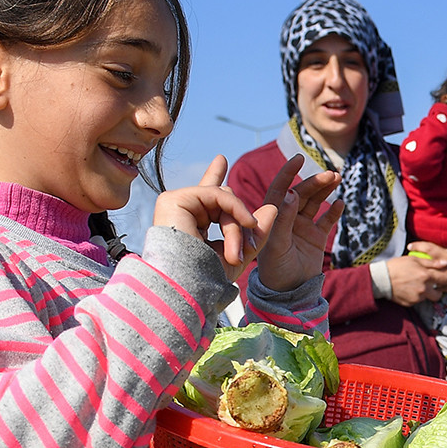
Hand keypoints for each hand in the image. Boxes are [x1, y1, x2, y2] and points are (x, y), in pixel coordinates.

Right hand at [152, 157, 275, 278]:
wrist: (189, 288)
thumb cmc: (210, 279)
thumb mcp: (240, 254)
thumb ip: (256, 232)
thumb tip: (273, 207)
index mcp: (193, 224)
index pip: (207, 197)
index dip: (214, 177)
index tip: (221, 159)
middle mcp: (183, 212)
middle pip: (223, 200)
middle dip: (241, 224)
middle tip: (244, 252)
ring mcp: (176, 204)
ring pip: (223, 199)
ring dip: (237, 225)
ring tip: (237, 251)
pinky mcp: (173, 200)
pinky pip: (217, 193)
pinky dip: (235, 208)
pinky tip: (243, 224)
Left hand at [253, 155, 339, 291]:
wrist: (289, 294)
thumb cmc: (275, 271)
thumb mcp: (276, 245)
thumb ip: (283, 219)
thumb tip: (291, 192)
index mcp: (272, 218)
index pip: (279, 190)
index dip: (287, 173)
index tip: (298, 159)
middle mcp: (286, 219)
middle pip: (301, 193)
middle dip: (315, 182)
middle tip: (330, 175)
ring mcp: (301, 227)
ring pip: (314, 202)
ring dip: (325, 190)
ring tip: (337, 179)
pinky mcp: (315, 237)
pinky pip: (326, 220)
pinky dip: (333, 211)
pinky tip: (340, 203)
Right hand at [382, 253, 446, 304]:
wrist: (381, 279)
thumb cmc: (397, 266)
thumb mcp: (414, 261)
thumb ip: (432, 263)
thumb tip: (446, 264)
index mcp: (426, 276)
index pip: (446, 279)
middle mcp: (424, 289)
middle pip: (438, 294)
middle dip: (437, 291)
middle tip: (431, 285)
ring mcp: (417, 298)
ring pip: (427, 298)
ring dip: (425, 293)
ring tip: (415, 285)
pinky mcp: (410, 304)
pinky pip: (417, 301)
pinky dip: (416, 296)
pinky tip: (408, 289)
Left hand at [407, 241, 446, 295]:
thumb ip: (442, 252)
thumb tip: (429, 249)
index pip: (430, 249)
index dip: (419, 246)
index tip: (410, 246)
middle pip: (427, 263)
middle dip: (415, 263)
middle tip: (406, 260)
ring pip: (430, 278)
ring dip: (420, 276)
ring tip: (411, 274)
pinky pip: (434, 288)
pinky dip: (428, 286)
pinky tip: (421, 285)